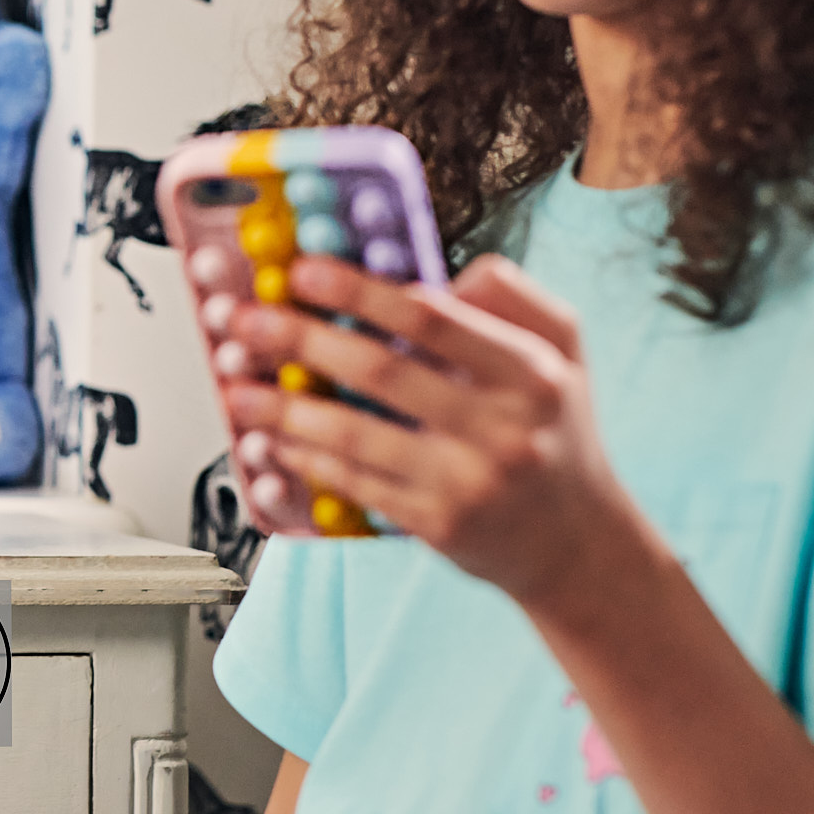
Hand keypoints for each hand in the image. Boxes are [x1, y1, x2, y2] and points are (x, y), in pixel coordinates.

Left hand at [197, 247, 641, 610]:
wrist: (577, 543)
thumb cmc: (554, 430)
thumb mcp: (562, 350)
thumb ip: (509, 297)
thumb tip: (434, 270)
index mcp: (531, 372)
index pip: (432, 320)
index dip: (359, 291)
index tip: (303, 271)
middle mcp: (503, 428)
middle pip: (381, 372)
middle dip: (301, 340)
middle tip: (243, 320)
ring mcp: (468, 483)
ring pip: (356, 436)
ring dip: (284, 408)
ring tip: (236, 386)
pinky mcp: (438, 527)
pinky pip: (357, 483)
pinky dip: (307, 456)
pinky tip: (271, 436)